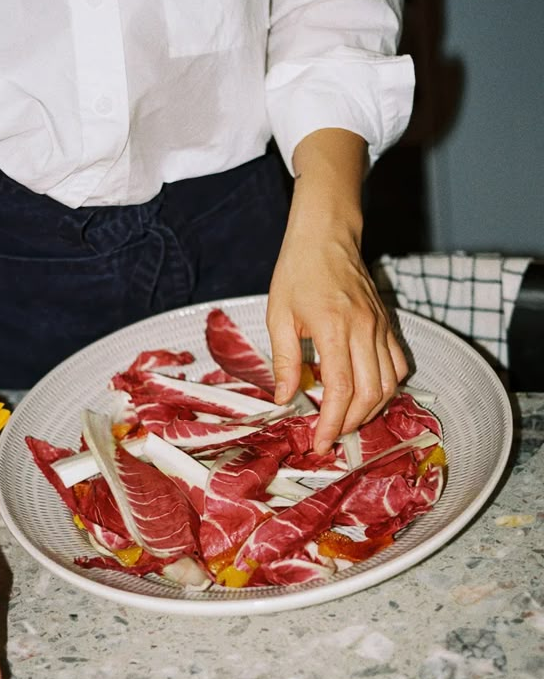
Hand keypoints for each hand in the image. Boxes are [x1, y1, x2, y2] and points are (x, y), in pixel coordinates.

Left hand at [268, 226, 407, 452]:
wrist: (326, 235)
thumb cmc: (297, 271)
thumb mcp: (279, 316)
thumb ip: (285, 361)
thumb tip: (286, 398)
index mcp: (334, 328)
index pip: (340, 389)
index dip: (331, 422)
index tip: (320, 443)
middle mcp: (364, 329)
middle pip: (371, 393)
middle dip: (351, 423)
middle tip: (331, 436)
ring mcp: (381, 326)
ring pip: (390, 383)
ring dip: (371, 410)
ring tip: (346, 421)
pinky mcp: (388, 324)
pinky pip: (398, 365)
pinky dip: (387, 388)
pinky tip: (367, 395)